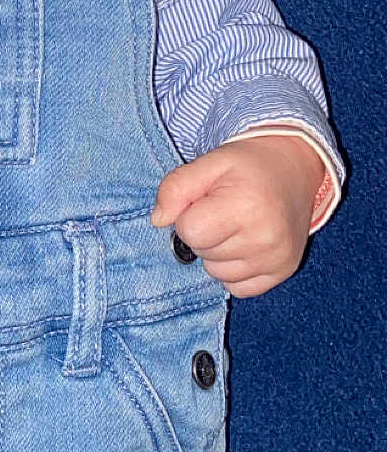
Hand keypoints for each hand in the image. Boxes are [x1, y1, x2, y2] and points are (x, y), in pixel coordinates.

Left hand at [150, 134, 328, 296]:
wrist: (294, 170)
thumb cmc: (247, 167)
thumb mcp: (209, 163)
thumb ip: (176, 187)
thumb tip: (157, 220)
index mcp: (245, 206)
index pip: (190, 231)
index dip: (189, 216)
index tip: (205, 202)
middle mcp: (265, 238)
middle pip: (203, 253)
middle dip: (205, 233)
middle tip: (225, 210)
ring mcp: (276, 259)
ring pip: (217, 273)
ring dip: (218, 253)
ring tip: (237, 226)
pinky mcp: (283, 271)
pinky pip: (238, 288)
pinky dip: (234, 271)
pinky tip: (245, 245)